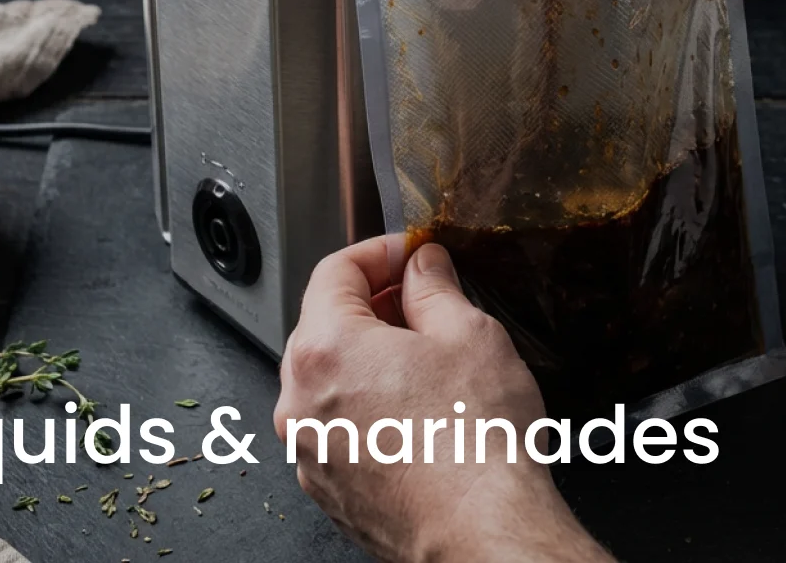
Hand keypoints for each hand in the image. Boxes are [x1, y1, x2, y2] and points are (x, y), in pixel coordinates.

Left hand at [273, 238, 613, 562]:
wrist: (484, 534)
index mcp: (326, 349)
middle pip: (323, 324)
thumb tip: (424, 266)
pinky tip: (419, 410)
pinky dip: (368, 405)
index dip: (379, 252)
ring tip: (428, 357)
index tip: (412, 254)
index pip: (334, 271)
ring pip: (329, 379)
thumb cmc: (475, 442)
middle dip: (373, 303)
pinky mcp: (329, 489)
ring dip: (370, 356)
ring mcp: (310, 451)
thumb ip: (435, 287)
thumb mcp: (469, 333)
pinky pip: (338, 426)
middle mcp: (301, 401)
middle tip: (423, 299)